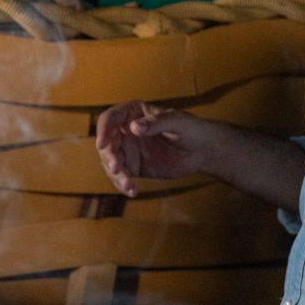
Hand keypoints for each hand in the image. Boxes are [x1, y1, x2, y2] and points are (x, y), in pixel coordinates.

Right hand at [94, 101, 215, 196]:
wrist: (202, 150)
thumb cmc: (191, 128)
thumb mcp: (176, 122)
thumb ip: (156, 123)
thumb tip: (134, 127)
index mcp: (132, 113)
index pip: (110, 119)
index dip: (103, 131)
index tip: (102, 144)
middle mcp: (125, 131)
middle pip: (107, 144)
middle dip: (109, 157)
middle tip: (117, 169)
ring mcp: (128, 150)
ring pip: (111, 162)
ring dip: (116, 175)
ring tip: (129, 185)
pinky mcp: (134, 166)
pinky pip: (122, 176)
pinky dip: (124, 185)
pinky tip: (133, 192)